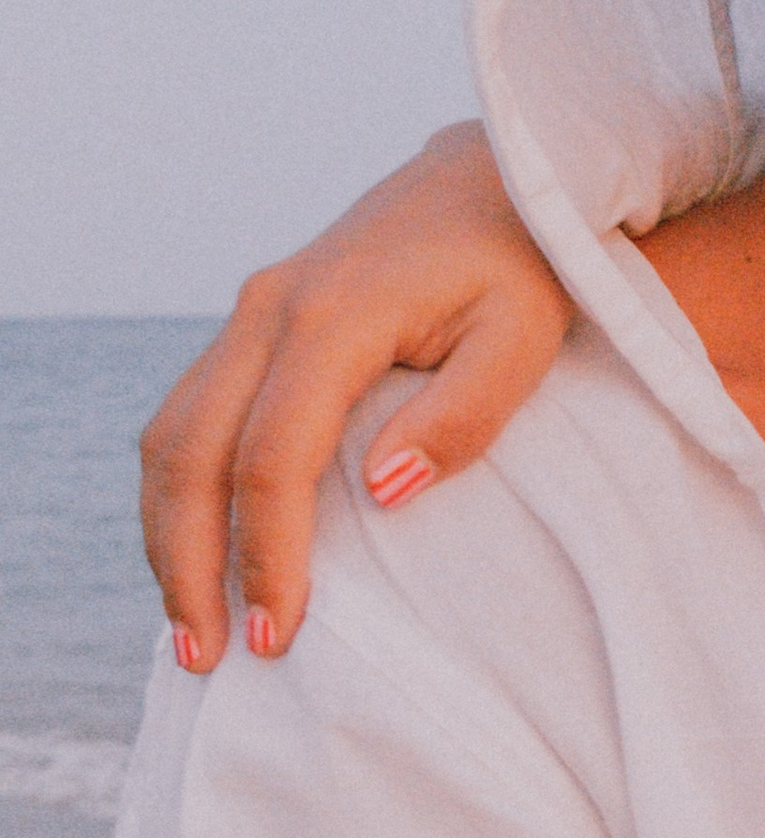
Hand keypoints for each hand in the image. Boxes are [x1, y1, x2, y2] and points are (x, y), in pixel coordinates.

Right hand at [143, 126, 571, 667]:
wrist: (489, 181)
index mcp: (335, 316)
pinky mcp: (251, 327)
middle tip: (208, 657)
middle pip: (192, 451)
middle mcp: (270, 310)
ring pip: (171, 434)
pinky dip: (179, 493)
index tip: (281, 631)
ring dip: (169, 534)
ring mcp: (250, 314)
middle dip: (190, 562)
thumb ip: (463, 415)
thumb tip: (384, 490)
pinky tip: (198, 555)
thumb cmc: (522, 267)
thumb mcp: (523, 337)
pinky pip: (186, 416)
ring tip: (191, 627)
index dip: (268, 552)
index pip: (274, 455)